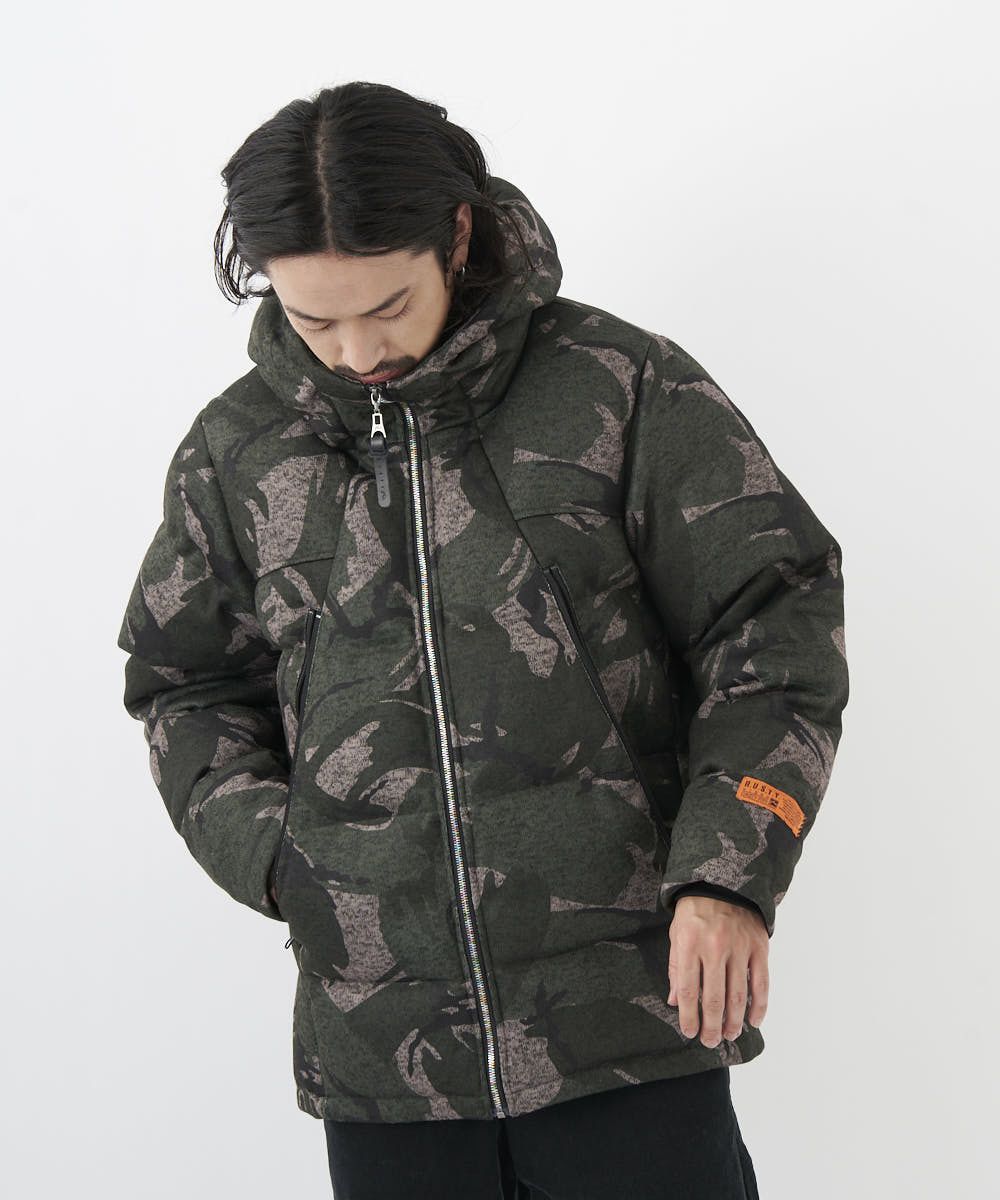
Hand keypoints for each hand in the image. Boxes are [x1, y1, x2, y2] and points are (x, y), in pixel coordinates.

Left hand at [667, 894, 768, 1047]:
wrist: (722, 882)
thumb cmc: (694, 911)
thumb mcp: (676, 934)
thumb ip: (676, 968)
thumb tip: (675, 1002)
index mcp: (689, 944)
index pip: (687, 990)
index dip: (689, 1016)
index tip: (690, 1033)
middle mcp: (714, 947)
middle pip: (713, 998)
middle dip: (711, 1026)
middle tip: (711, 1042)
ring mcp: (739, 947)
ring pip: (738, 995)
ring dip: (734, 1021)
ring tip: (729, 1035)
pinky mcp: (758, 947)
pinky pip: (761, 983)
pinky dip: (759, 1006)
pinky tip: (754, 1020)